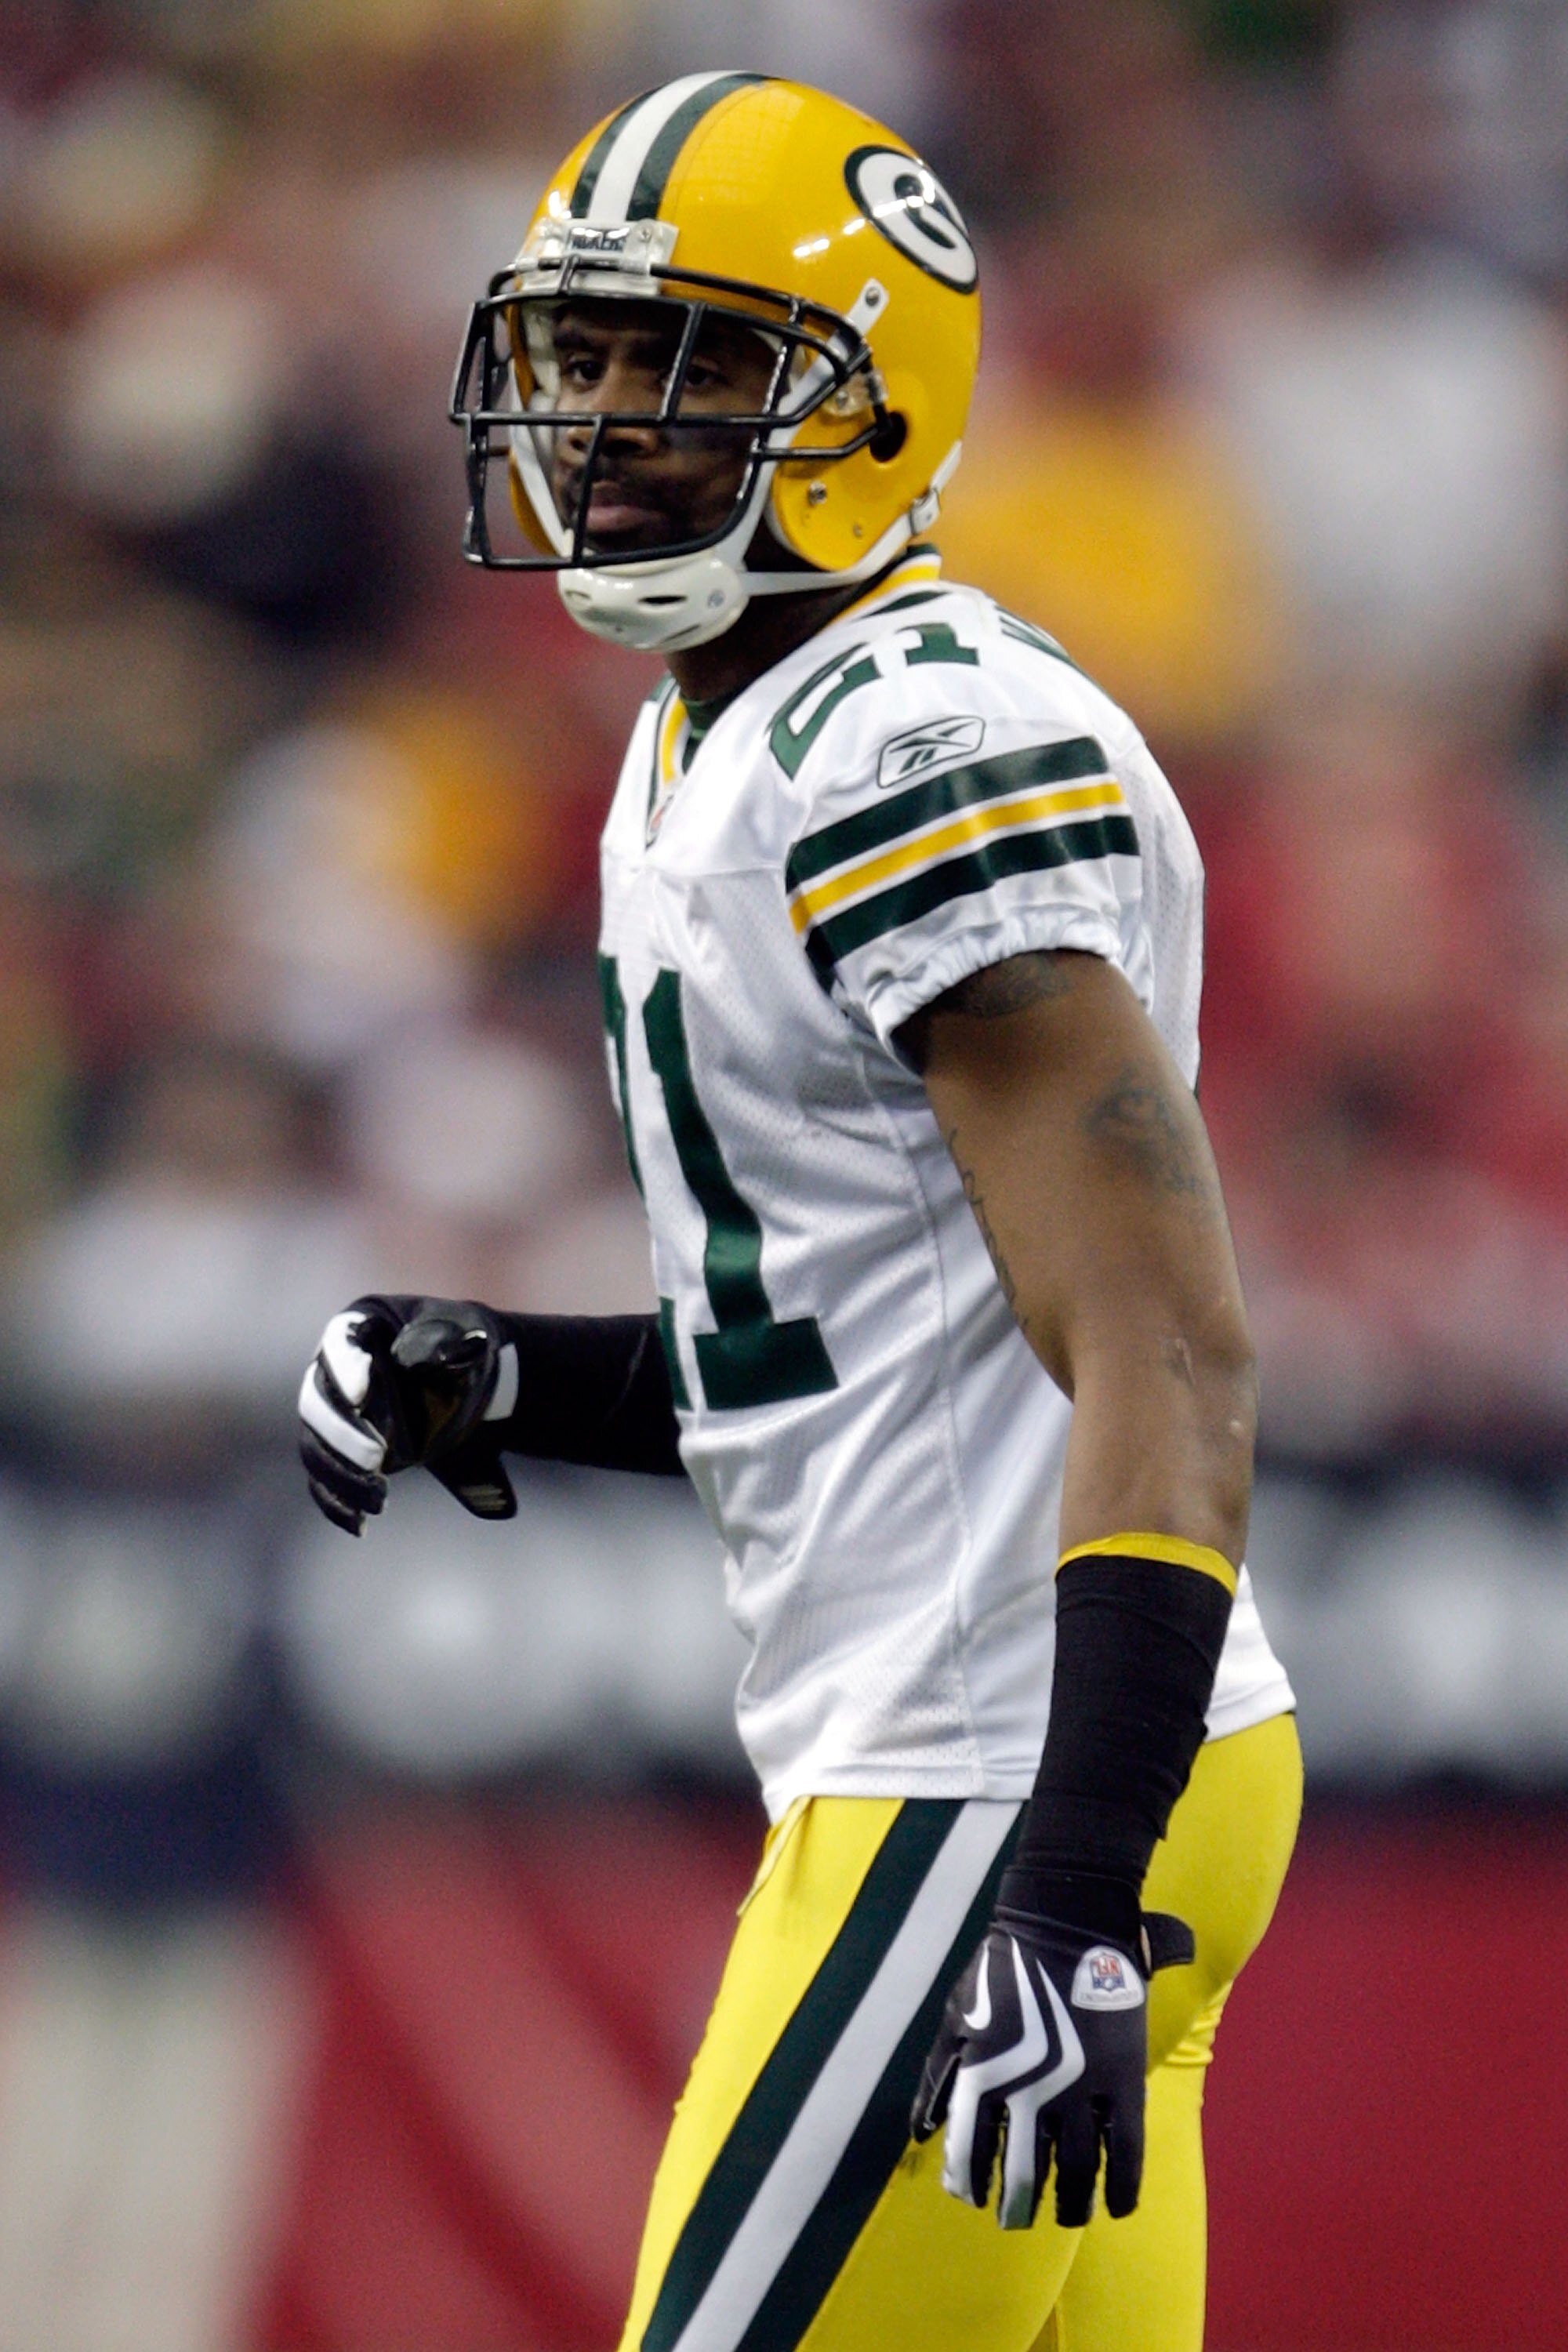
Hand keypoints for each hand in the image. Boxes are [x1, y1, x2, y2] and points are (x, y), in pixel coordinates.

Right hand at [297, 1294, 519, 1534]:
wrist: (462, 1381)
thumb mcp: (465, 1335)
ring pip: (315, 1446)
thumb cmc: (459, 1347)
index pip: (339, 1342)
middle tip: (378, 1460)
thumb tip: (446, 1356)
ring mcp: (331, 1414)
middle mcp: (332, 1370)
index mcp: (359, 1326)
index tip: (364, 1396)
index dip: (346, 1368)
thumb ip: (451, 1344)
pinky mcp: (337, 1451)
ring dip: (340, 1475)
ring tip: (379, 1498)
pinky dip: (337, 1503)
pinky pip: (322, 1479)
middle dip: (343, 1434)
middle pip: (317, 1402)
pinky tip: (360, 1524)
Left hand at [911, 1904, 1193, 2229]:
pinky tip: (1116, 2207)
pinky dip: (1122, 2187)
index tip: (971, 2197)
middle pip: (1026, 2173)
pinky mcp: (1124, 2081)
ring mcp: (1082, 2089)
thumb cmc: (1001, 1969)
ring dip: (1069, 2204)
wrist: (1066, 1921)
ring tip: (1065, 2215)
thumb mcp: (956, 2017)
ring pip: (1078, 2171)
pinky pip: (1128, 2151)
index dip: (969, 2182)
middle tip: (1014, 2219)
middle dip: (1017, 2204)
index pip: (972, 2151)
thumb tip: (922, 2132)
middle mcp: (1031, 2092)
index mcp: (985, 2075)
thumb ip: (938, 2077)